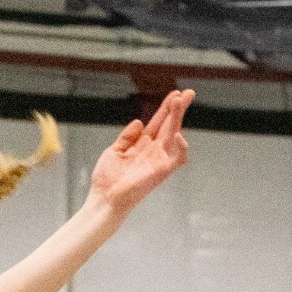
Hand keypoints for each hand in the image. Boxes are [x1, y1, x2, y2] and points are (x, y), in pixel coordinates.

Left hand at [87, 90, 192, 214]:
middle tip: (188, 92)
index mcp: (142, 145)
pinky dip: (182, 147)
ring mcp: (159, 160)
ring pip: (174, 135)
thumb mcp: (114, 151)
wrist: (104, 199)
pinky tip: (178, 134)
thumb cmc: (106, 179)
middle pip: (169, 125)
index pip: (158, 122)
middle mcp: (153, 151)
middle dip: (179, 108)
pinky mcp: (162, 172)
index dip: (166, 108)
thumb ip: (126, 137)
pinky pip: (178, 158)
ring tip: (178, 101)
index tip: (174, 94)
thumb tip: (140, 122)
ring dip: (178, 118)